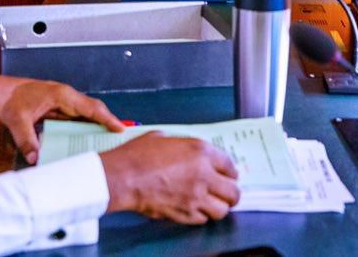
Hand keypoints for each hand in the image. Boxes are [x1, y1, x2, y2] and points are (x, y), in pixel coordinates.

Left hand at [0, 74, 123, 163]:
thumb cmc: (9, 98)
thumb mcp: (17, 120)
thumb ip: (27, 140)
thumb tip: (36, 158)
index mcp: (62, 95)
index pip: (91, 107)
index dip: (107, 119)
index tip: (120, 129)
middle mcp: (66, 97)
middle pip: (93, 111)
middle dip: (107, 124)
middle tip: (119, 140)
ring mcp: (63, 102)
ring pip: (85, 115)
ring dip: (95, 127)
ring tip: (106, 143)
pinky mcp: (57, 108)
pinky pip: (75, 119)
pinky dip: (82, 129)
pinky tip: (84, 141)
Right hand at [99, 132, 240, 223]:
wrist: (123, 177)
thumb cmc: (138, 155)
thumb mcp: (165, 138)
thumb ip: (184, 144)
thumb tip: (189, 150)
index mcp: (201, 152)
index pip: (230, 166)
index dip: (230, 172)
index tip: (229, 175)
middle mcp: (204, 175)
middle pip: (233, 192)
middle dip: (232, 193)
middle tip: (227, 192)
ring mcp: (196, 197)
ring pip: (222, 210)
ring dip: (219, 207)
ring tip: (214, 204)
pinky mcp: (184, 213)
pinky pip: (203, 219)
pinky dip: (202, 215)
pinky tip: (195, 209)